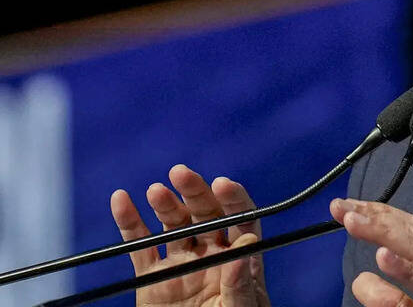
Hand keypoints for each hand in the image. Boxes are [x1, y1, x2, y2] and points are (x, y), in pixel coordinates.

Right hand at [109, 164, 270, 306]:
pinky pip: (139, 246)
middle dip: (195, 192)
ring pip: (172, 225)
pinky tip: (121, 199)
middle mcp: (211, 254)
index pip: (241, 218)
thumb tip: (248, 241)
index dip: (233, 198)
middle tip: (182, 173)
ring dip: (165, 204)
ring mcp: (180, 263)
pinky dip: (129, 222)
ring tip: (157, 190)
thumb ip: (242, 281)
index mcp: (239, 257)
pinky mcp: (151, 278)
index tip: (222, 184)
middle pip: (205, 214)